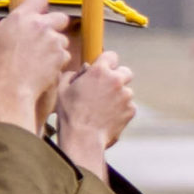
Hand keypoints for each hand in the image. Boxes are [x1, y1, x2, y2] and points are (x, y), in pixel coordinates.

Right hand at [0, 0, 73, 133]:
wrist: (11, 89)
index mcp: (21, 17)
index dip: (41, 6)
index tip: (40, 14)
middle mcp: (39, 24)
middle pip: (60, 17)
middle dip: (55, 27)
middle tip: (44, 40)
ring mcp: (53, 39)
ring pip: (63, 39)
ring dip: (56, 47)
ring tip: (40, 59)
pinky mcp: (61, 54)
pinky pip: (65, 55)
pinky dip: (58, 61)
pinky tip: (44, 68)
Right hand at [55, 52, 136, 174]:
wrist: (82, 138)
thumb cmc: (70, 114)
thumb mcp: (62, 90)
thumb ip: (72, 75)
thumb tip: (81, 71)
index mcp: (99, 71)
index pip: (111, 56)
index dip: (107, 62)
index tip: (104, 69)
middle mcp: (116, 80)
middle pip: (125, 72)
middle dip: (117, 78)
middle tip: (105, 89)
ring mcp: (126, 95)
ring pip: (126, 91)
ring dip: (118, 97)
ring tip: (102, 109)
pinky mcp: (131, 110)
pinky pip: (128, 106)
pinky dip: (120, 110)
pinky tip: (107, 118)